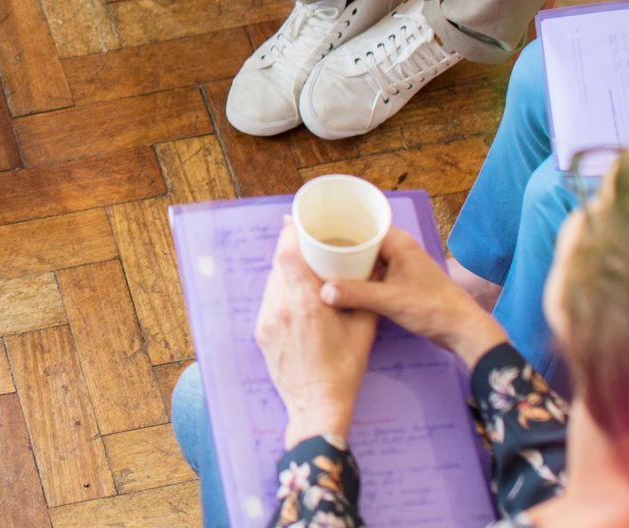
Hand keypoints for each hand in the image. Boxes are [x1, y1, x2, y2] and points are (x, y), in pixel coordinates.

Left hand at [255, 220, 377, 446]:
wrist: (317, 406)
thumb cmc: (344, 369)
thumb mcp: (363, 329)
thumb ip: (361, 294)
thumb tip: (367, 267)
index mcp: (305, 302)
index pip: (288, 253)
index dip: (291, 234)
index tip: (298, 223)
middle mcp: (280, 307)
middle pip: (279, 264)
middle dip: (292, 250)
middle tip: (307, 243)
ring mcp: (267, 320)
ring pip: (273, 282)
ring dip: (286, 272)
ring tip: (304, 268)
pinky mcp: (261, 332)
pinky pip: (269, 301)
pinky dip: (281, 292)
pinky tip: (296, 296)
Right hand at [320, 228, 508, 366]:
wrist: (462, 330)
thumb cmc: (433, 309)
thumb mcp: (390, 300)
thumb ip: (356, 294)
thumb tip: (322, 292)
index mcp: (397, 242)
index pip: (360, 223)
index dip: (335, 224)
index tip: (310, 227)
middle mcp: (398, 248)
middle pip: (359, 238)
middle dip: (335, 242)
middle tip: (307, 247)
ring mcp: (399, 264)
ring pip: (364, 256)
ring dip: (345, 260)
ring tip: (317, 263)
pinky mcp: (399, 280)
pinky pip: (370, 270)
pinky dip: (355, 273)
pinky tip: (339, 282)